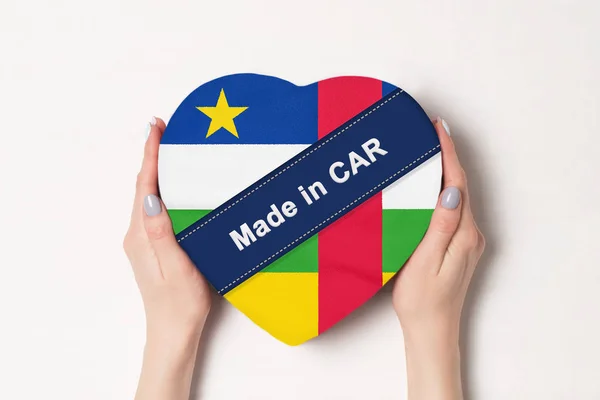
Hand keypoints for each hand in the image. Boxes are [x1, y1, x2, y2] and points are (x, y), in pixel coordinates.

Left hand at [123, 118, 210, 399]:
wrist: (174, 331)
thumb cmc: (179, 303)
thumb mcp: (175, 267)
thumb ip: (161, 232)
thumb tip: (151, 196)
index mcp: (142, 235)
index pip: (145, 185)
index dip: (150, 154)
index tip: (155, 127)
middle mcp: (139, 233)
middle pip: (145, 186)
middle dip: (153, 156)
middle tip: (165, 130)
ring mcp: (146, 240)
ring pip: (151, 195)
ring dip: (159, 171)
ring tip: (173, 149)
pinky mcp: (155, 245)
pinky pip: (158, 208)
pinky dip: (166, 189)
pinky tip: (178, 185)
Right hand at [392, 118, 484, 399]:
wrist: (431, 331)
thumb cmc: (422, 301)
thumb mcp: (426, 261)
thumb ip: (441, 225)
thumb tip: (452, 190)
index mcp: (463, 234)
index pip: (457, 183)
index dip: (448, 153)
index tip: (438, 128)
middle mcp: (470, 234)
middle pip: (460, 185)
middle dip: (447, 155)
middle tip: (429, 131)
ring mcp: (465, 240)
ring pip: (455, 195)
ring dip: (444, 171)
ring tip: (427, 150)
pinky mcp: (456, 245)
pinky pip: (450, 208)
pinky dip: (441, 189)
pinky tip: (429, 184)